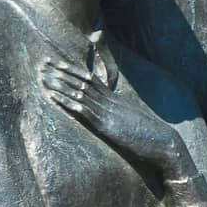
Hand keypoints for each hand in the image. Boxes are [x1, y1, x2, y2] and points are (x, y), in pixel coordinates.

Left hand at [41, 61, 194, 180]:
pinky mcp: (106, 124)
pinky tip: (53, 96)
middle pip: (82, 81)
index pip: (91, 79)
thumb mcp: (132, 121)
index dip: (73, 71)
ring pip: (79, 92)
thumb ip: (120, 116)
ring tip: (43, 76)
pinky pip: (82, 109)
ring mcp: (107, 112)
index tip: (58, 64)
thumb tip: (111, 118)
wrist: (163, 143)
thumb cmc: (150, 136)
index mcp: (115, 100)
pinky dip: (66, 101)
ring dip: (59, 83)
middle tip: (43, 63)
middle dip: (61, 72)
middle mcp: (109, 101)